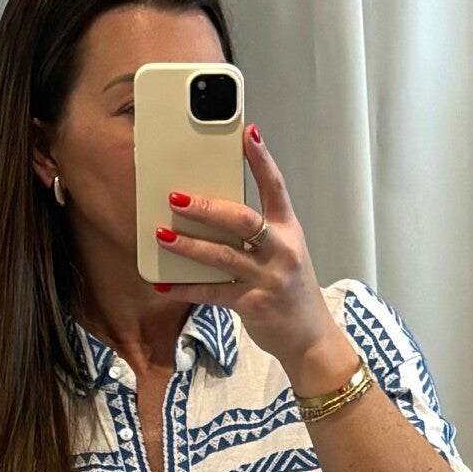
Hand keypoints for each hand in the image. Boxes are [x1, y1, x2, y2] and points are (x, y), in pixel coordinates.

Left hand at [151, 126, 343, 374]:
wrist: (311, 338)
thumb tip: (211, 211)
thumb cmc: (290, 290)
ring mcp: (269, 279)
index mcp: (289, 231)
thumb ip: (255, 233)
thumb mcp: (283, 253)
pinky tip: (164, 283)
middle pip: (243, 220)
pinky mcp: (254, 305)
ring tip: (162, 235)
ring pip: (224, 255)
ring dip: (190, 245)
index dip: (262, 160)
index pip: (276, 188)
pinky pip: (214, 293)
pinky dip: (186, 288)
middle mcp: (282, 250)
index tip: (247, 133)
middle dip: (207, 208)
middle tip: (176, 198)